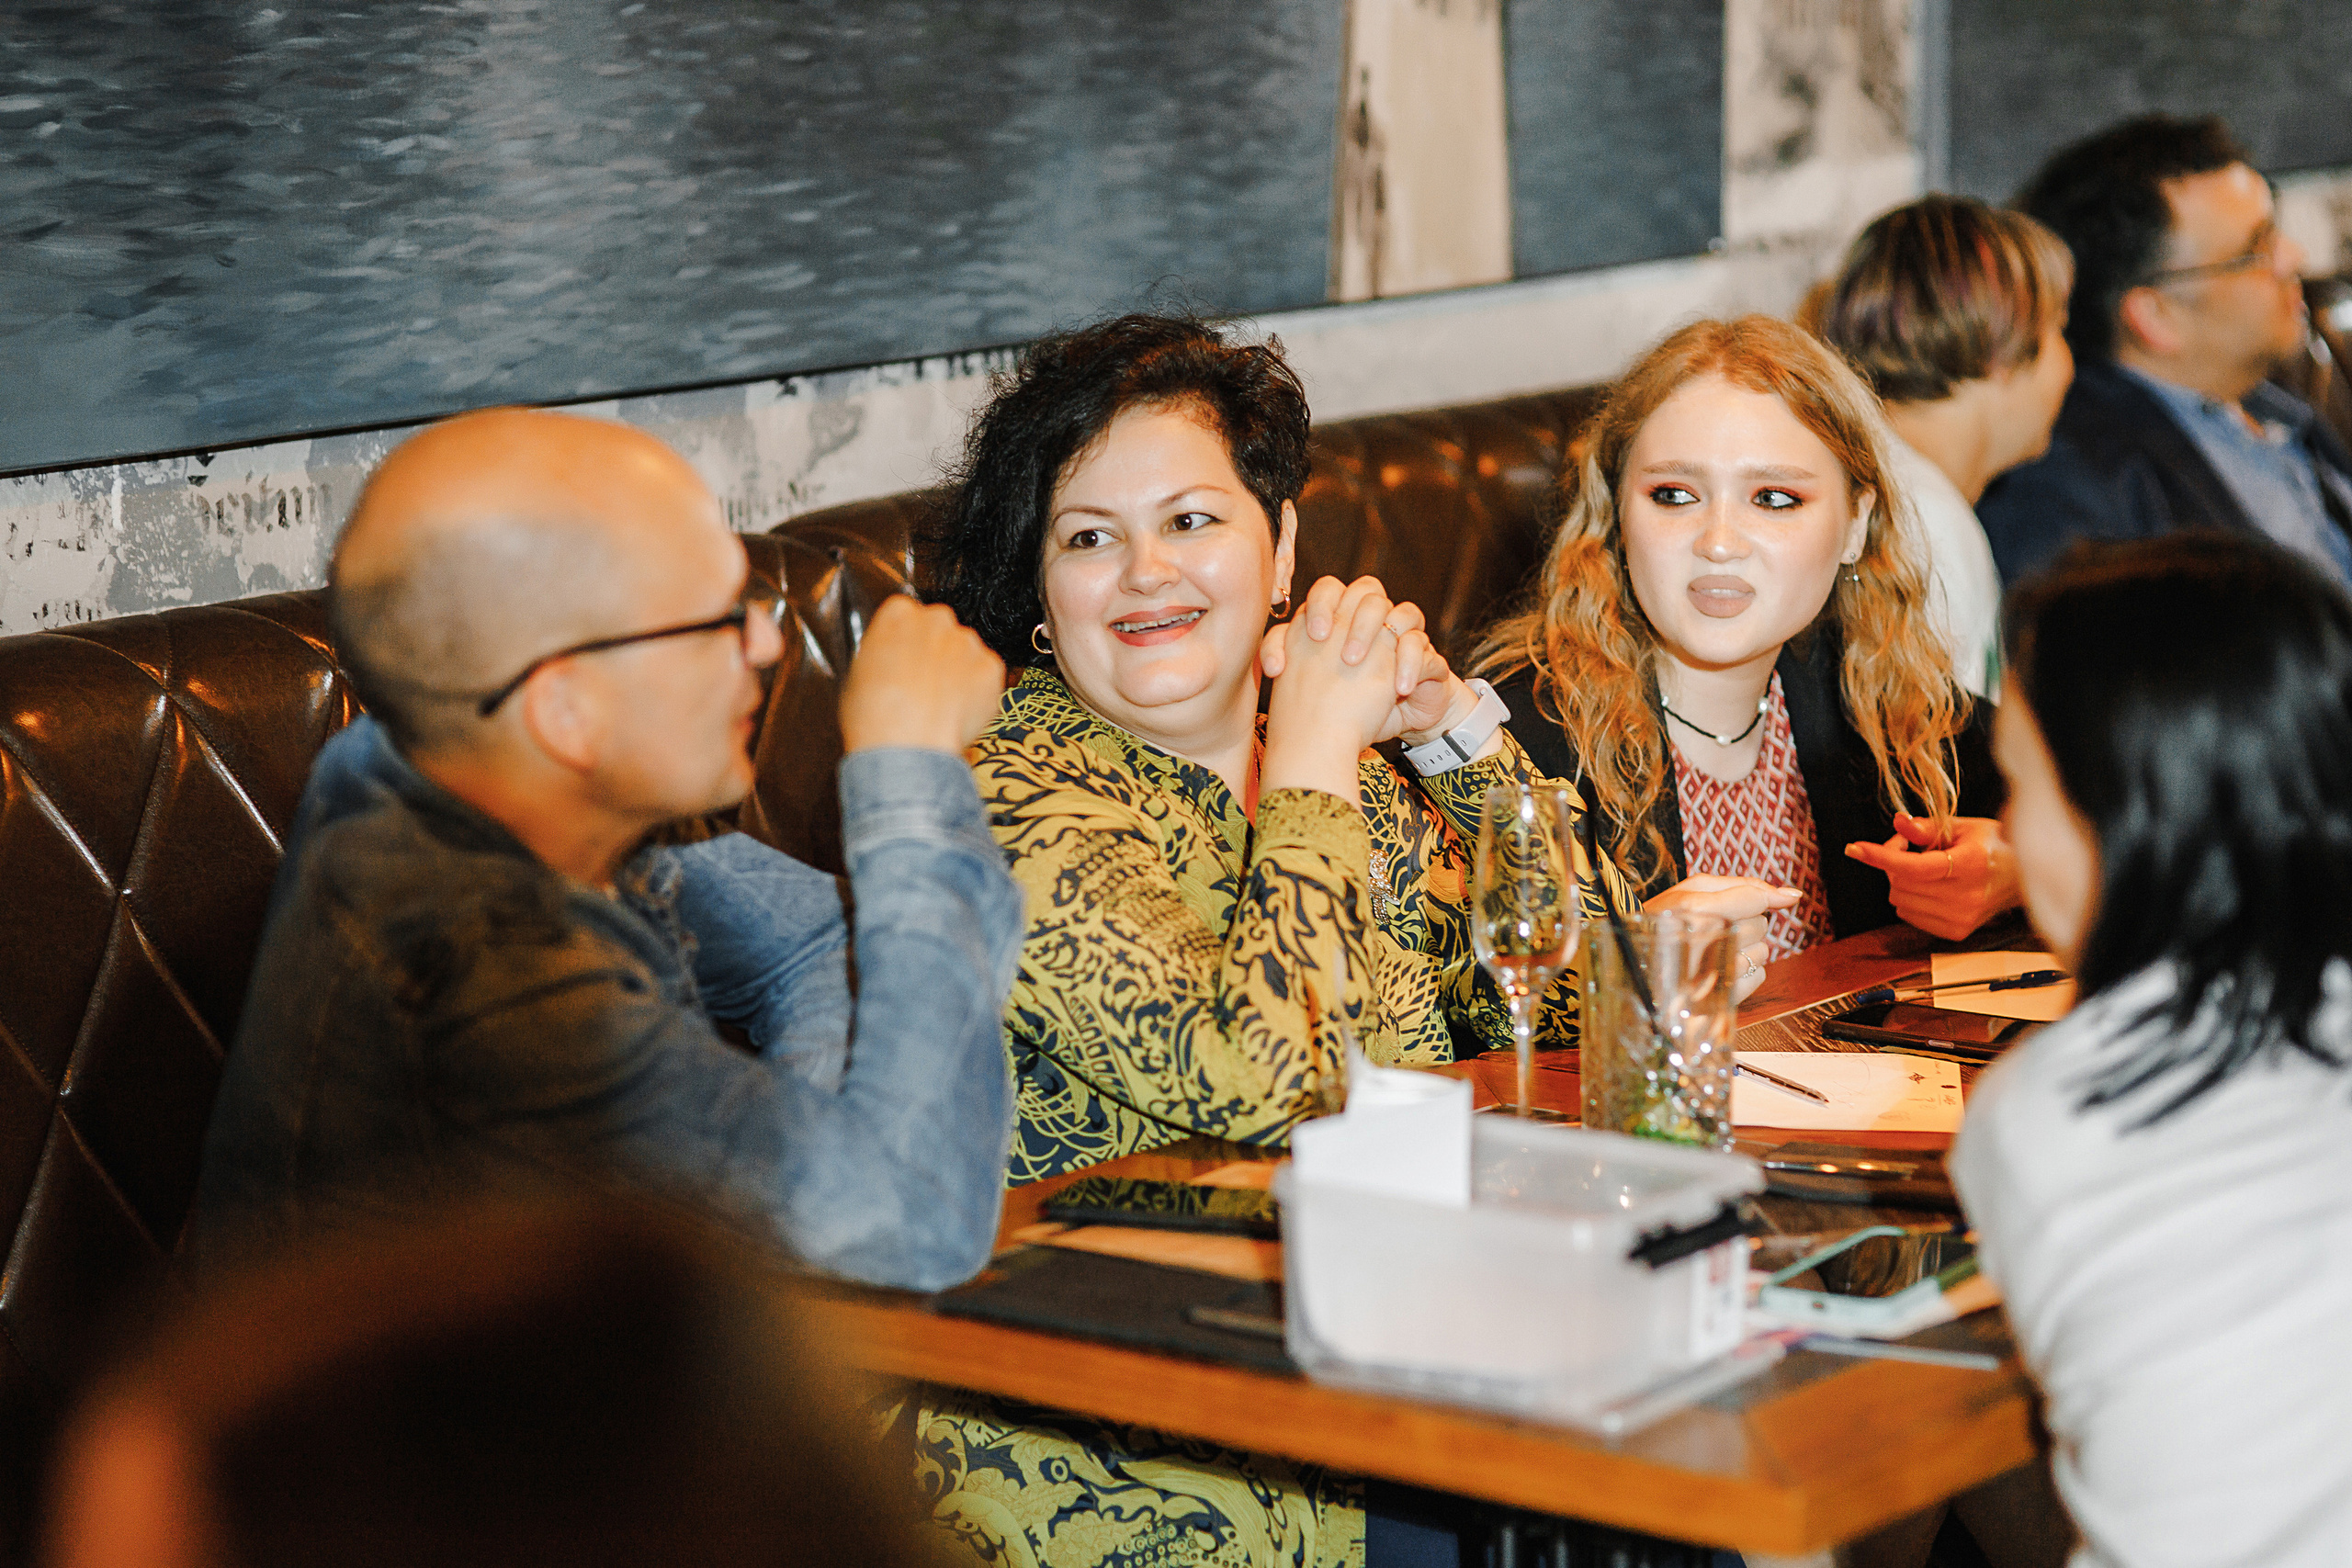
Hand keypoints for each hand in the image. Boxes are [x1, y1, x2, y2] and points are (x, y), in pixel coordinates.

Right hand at [839, 596, 1004, 752]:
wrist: (906, 743)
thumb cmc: (874, 714)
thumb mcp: (858, 675)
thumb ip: (882, 657)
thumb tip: (890, 666)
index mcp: (898, 613)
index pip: (906, 615)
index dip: (905, 642)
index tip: (903, 661)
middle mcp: (936, 618)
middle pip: (940, 629)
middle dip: (936, 652)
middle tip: (924, 685)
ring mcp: (967, 641)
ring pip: (966, 652)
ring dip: (959, 671)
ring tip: (941, 705)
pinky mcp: (991, 667)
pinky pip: (986, 676)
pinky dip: (978, 691)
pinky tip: (959, 712)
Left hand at [1258, 575, 1457, 744]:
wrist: (1383, 727)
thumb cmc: (1342, 706)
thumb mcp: (1313, 688)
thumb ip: (1291, 664)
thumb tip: (1271, 665)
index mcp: (1342, 619)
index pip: (1331, 590)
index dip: (1321, 605)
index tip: (1313, 636)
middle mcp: (1374, 621)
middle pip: (1369, 591)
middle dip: (1355, 619)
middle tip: (1342, 655)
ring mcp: (1403, 635)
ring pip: (1403, 612)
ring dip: (1381, 639)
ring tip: (1359, 667)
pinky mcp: (1427, 657)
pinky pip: (1422, 648)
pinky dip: (1410, 666)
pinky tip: (1399, 689)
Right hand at [1643, 874, 1797, 1003]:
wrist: (1633, 970)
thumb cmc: (1662, 924)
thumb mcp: (1691, 891)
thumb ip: (1743, 886)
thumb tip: (1792, 895)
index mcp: (1695, 909)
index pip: (1755, 899)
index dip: (1746, 901)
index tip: (1727, 906)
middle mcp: (1706, 942)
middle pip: (1761, 924)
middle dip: (1742, 923)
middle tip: (1708, 929)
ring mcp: (1715, 973)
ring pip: (1763, 951)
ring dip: (1743, 949)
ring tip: (1710, 950)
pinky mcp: (1722, 997)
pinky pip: (1759, 975)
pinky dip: (1743, 972)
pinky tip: (1717, 969)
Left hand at [1843, 813, 2020, 940]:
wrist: (2021, 877)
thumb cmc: (1991, 846)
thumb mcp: (1963, 827)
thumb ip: (1927, 827)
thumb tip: (1898, 823)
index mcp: (1971, 864)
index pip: (1915, 867)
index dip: (1881, 857)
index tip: (1854, 848)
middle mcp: (1966, 896)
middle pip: (1901, 883)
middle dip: (1893, 862)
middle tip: (1907, 846)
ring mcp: (1961, 918)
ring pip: (1900, 901)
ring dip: (1900, 881)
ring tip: (1923, 867)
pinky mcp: (1956, 932)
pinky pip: (1909, 915)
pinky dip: (1910, 899)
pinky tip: (1929, 886)